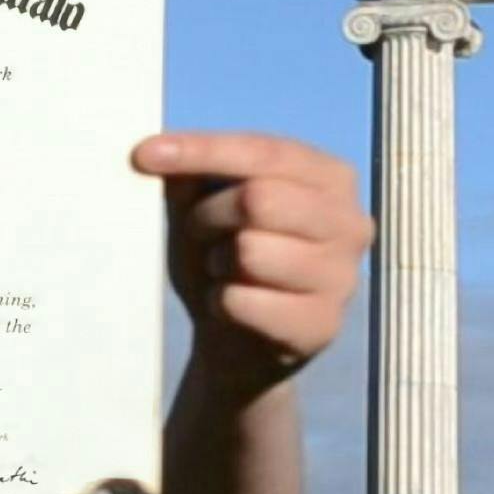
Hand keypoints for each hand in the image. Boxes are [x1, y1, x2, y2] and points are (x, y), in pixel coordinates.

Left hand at [132, 131, 372, 387]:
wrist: (238, 343)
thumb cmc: (225, 260)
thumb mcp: (204, 208)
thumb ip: (192, 177)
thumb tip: (160, 153)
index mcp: (330, 177)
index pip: (263, 151)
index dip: (201, 150)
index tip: (142, 154)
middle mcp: (350, 223)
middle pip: (259, 199)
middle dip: (208, 215)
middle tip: (198, 232)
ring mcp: (343, 278)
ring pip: (250, 251)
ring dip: (216, 261)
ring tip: (222, 271)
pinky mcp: (321, 326)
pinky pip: (242, 301)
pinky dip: (219, 302)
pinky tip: (232, 307)